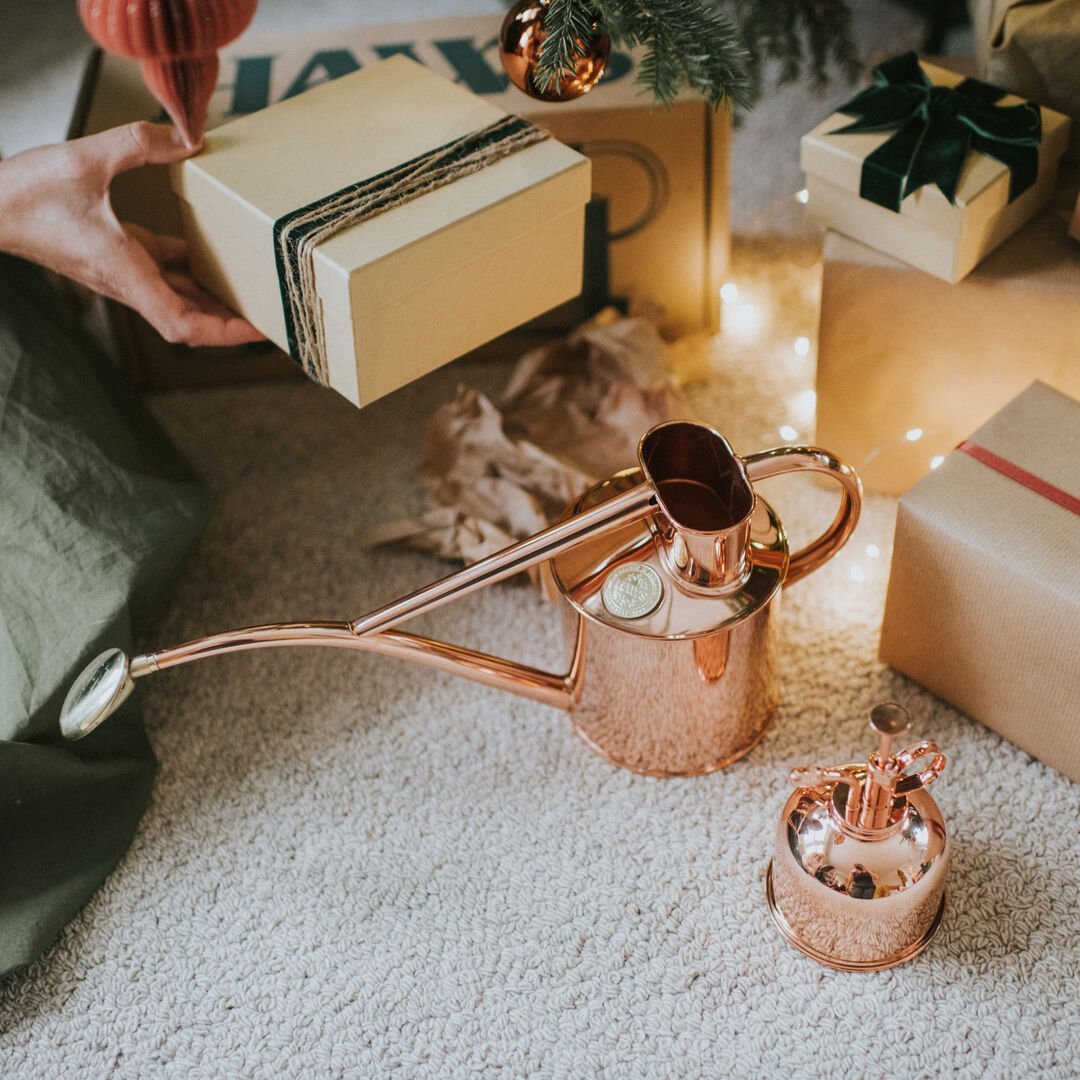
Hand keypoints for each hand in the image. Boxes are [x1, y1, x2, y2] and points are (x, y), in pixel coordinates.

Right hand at [0, 121, 263, 347]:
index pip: (182, 326)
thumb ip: (137, 144)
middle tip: (271, 312)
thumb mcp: (84, 159)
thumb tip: (185, 135)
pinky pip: (163, 270)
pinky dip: (189, 267)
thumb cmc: (25, 194)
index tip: (256, 329)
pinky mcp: (116, 255)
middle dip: (230, 321)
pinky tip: (213, 251)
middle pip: (190, 319)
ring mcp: (123, 271)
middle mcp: (128, 281)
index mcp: (125, 273)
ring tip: (253, 288)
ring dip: (214, 297)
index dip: (223, 333)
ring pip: (179, 296)